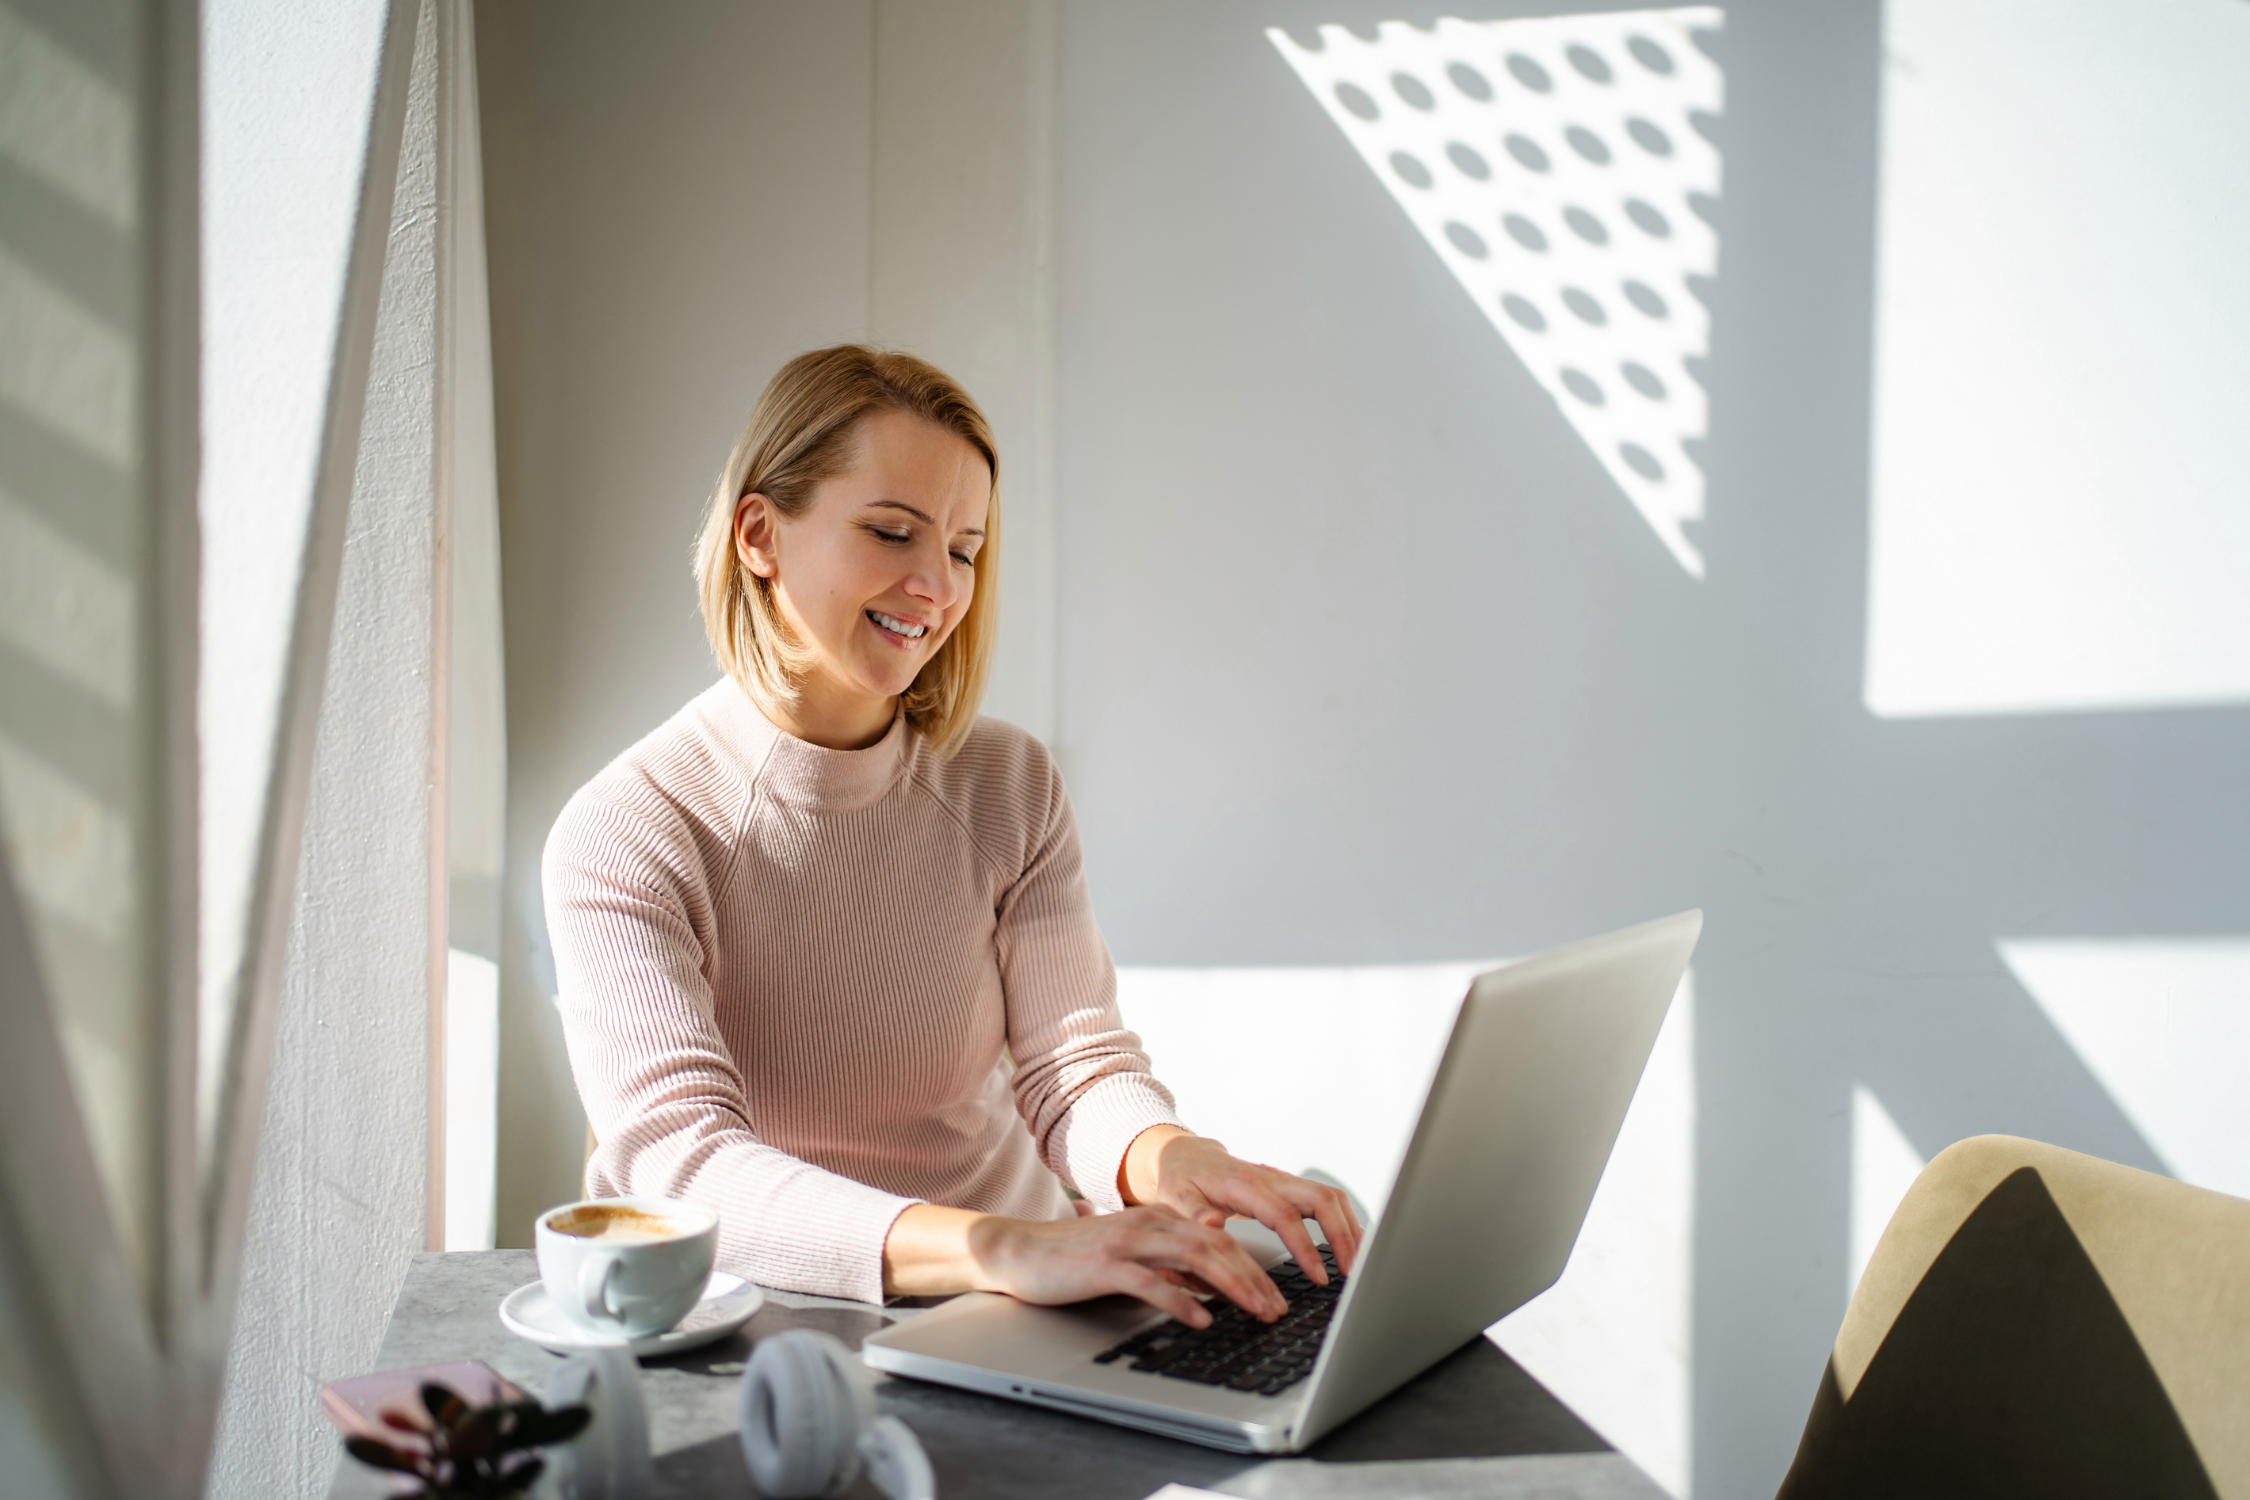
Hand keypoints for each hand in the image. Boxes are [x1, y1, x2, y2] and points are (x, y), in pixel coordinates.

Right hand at [882, 1202, 1286, 1326]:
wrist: (1018, 1251)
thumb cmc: (1074, 1260)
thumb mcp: (1132, 1258)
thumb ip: (1169, 1267)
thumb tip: (1211, 1288)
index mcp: (1158, 1220)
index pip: (1219, 1241)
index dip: (1253, 1268)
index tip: (1277, 1296)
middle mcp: (1148, 1224)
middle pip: (1215, 1248)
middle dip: (1253, 1279)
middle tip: (1278, 1309)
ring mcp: (1127, 1242)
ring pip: (1194, 1259)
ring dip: (1231, 1287)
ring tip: (1256, 1312)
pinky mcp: (1105, 1265)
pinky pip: (1152, 1282)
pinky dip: (1181, 1300)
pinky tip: (1202, 1319)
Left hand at [1121, 1126, 1362, 1286]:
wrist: (1187, 1157)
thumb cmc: (1183, 1180)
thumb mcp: (1177, 1197)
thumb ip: (1194, 1213)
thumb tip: (1211, 1225)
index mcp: (1245, 1185)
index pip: (1286, 1216)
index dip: (1305, 1248)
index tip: (1318, 1277)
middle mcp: (1271, 1179)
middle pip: (1322, 1199)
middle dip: (1343, 1236)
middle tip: (1351, 1273)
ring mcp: (1283, 1182)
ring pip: (1330, 1197)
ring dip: (1350, 1228)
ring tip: (1358, 1264)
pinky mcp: (1289, 1189)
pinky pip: (1325, 1200)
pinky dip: (1343, 1222)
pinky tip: (1349, 1247)